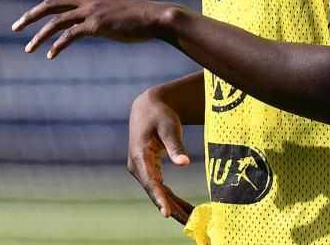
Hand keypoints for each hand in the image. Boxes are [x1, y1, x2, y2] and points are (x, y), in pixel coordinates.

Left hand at [11, 0, 171, 58]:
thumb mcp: (118, 11)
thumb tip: (97, 23)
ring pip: (56, 22)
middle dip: (30, 17)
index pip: (58, 0)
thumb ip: (103, 13)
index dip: (41, 9)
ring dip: (39, 37)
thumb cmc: (141, 18)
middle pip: (50, 6)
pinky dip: (57, 45)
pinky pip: (70, 35)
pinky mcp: (98, 24)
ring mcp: (93, 11)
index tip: (28, 19)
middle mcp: (89, 0)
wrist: (157, 18)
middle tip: (14, 28)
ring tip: (28, 49)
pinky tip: (51, 55)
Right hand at [128, 89, 194, 224]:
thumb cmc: (159, 114)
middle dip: (171, 209)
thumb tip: (185, 163)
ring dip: (174, 206)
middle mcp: (138, 167)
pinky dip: (173, 199)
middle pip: (155, 192)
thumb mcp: (169, 126)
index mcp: (139, 156)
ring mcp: (143, 170)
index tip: (167, 213)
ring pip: (159, 193)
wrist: (148, 107)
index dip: (159, 198)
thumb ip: (175, 146)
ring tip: (192, 220)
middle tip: (189, 223)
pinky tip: (186, 209)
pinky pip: (162, 188)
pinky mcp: (150, 170)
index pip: (150, 182)